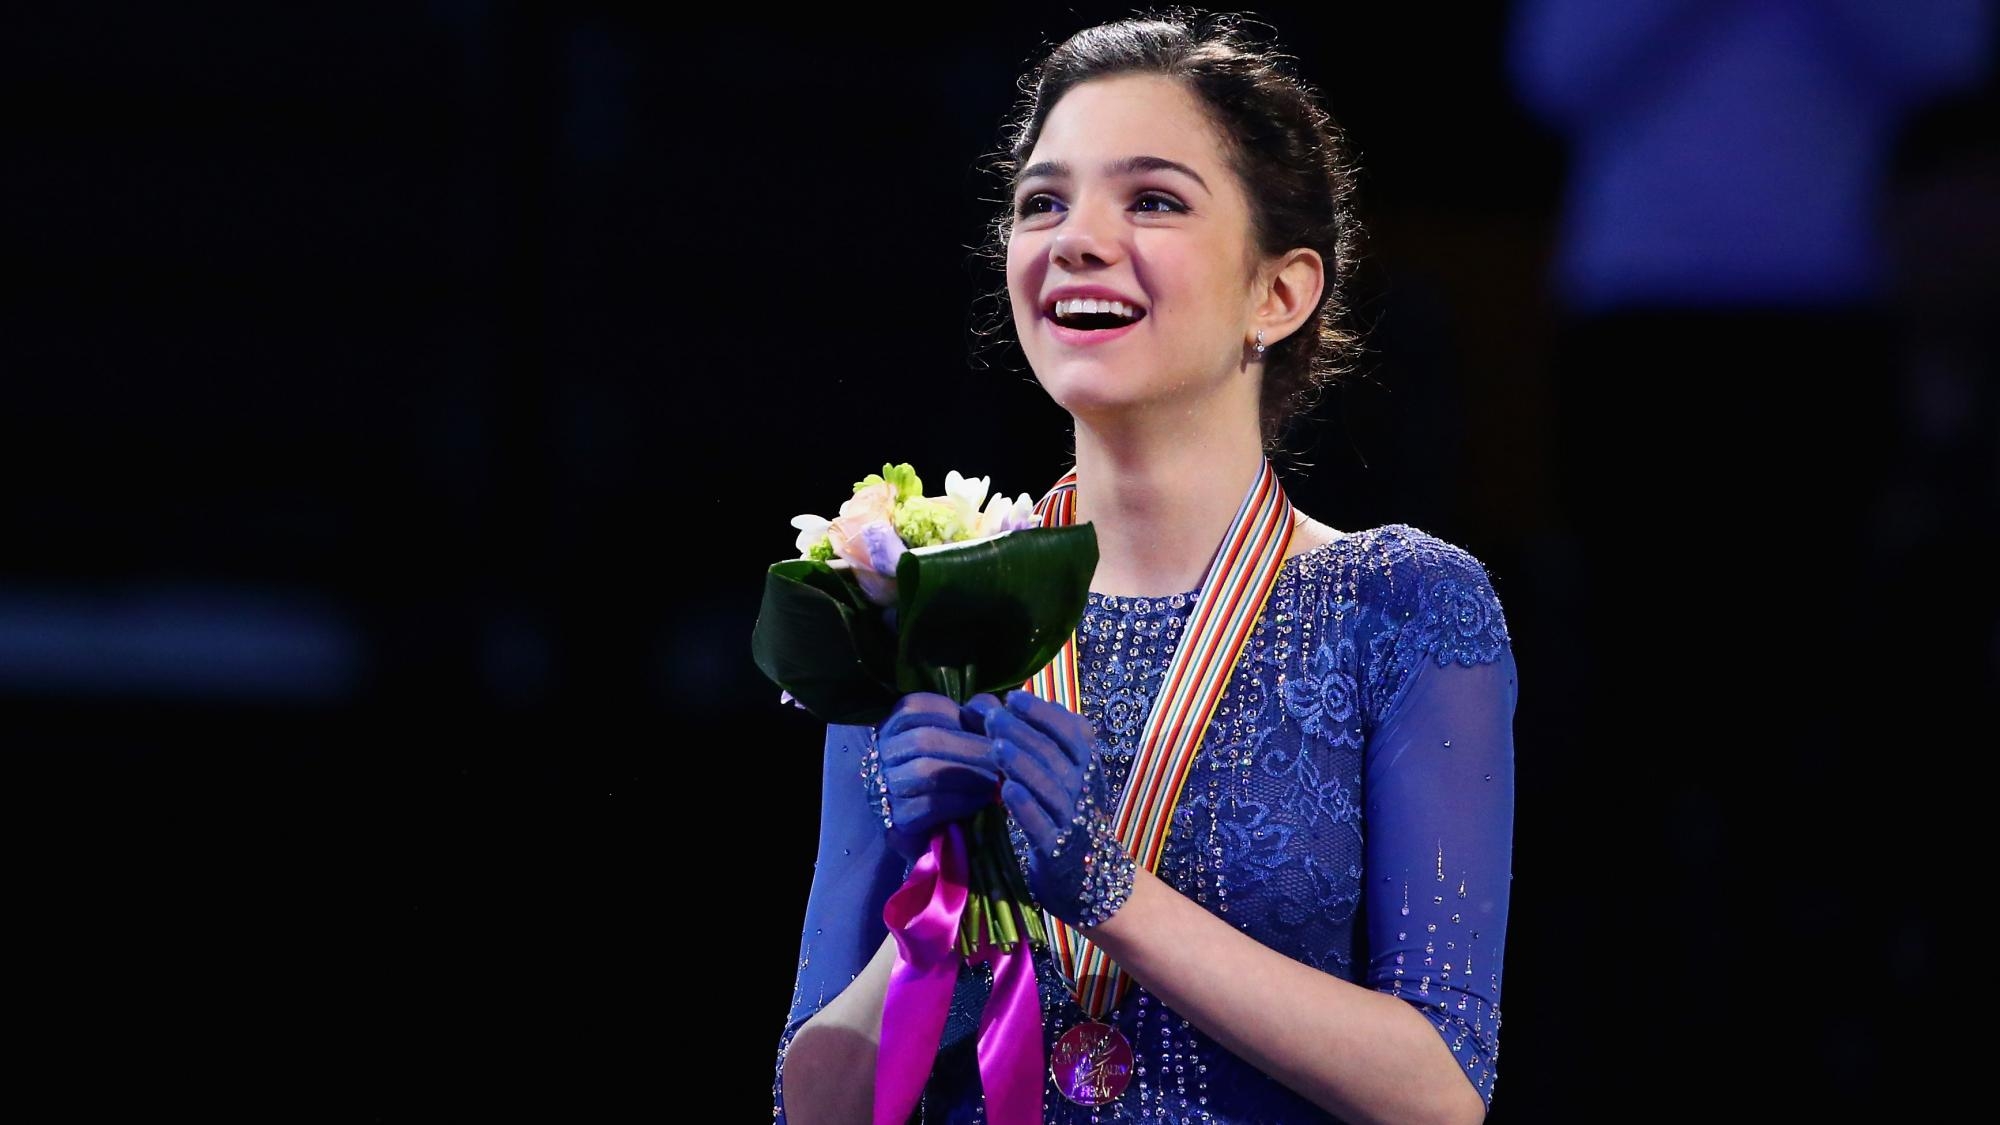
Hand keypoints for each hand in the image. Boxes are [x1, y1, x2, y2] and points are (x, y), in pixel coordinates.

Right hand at [863, 692, 1002, 863]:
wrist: (927, 829)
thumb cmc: (949, 775)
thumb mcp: (961, 737)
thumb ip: (975, 717)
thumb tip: (990, 709)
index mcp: (895, 723)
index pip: (921, 707)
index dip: (960, 716)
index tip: (993, 729)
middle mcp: (882, 751)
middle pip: (925, 739)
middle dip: (971, 748)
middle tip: (1005, 758)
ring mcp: (883, 785)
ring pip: (924, 770)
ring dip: (969, 774)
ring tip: (997, 780)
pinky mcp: (893, 819)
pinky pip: (928, 805)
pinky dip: (961, 800)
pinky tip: (983, 800)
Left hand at [964, 690, 1134, 928]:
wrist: (1090, 874)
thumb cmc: (1062, 810)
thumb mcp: (1054, 771)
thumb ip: (1025, 738)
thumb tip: (985, 703)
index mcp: (1087, 765)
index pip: (1072, 731)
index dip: (1043, 713)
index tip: (1013, 697)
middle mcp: (1085, 789)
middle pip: (1056, 756)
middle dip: (1024, 733)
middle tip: (992, 717)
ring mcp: (1073, 822)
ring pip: (1051, 789)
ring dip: (1024, 766)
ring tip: (997, 746)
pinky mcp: (1058, 853)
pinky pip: (1043, 828)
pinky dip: (1027, 809)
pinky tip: (1006, 791)